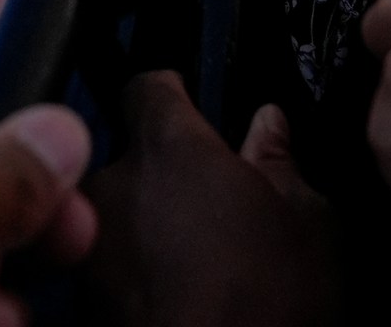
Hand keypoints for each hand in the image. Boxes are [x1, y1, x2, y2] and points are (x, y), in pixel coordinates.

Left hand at [82, 71, 340, 326]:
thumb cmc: (266, 313)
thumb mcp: (311, 225)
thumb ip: (284, 162)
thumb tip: (271, 127)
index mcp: (171, 151)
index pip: (149, 86)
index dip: (173, 94)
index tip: (193, 107)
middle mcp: (113, 190)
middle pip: (129, 158)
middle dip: (163, 177)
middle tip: (213, 209)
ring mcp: (89, 253)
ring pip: (116, 219)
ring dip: (146, 232)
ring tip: (197, 269)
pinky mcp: (80, 308)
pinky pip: (106, 273)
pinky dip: (133, 280)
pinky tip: (177, 303)